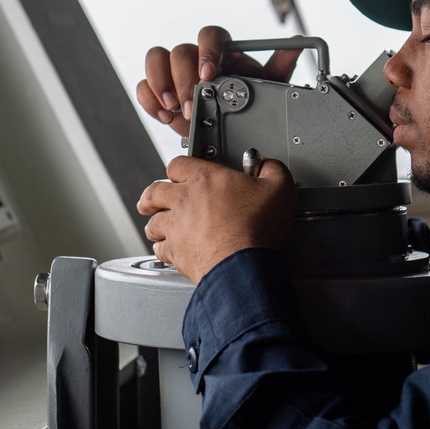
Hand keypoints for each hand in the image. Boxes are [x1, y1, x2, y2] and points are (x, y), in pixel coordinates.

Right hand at [136, 26, 301, 135]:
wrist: (227, 130)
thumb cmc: (246, 102)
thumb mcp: (267, 86)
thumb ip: (281, 65)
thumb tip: (297, 41)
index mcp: (221, 51)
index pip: (210, 35)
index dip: (207, 51)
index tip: (208, 75)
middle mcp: (195, 57)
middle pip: (180, 51)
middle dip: (184, 80)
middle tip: (193, 105)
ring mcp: (173, 72)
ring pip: (156, 58)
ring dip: (161, 83)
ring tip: (174, 108)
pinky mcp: (158, 90)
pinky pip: (143, 85)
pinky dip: (149, 99)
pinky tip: (164, 115)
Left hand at [136, 154, 296, 283]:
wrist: (243, 264)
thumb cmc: (257, 227)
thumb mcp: (279, 188)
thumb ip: (273, 170)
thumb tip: (268, 166)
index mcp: (205, 179)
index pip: (178, 164)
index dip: (178, 168)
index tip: (180, 173)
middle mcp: (184, 200)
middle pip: (154, 192)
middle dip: (151, 196)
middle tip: (150, 199)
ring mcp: (177, 227)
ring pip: (153, 221)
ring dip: (154, 223)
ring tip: (157, 224)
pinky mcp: (175, 251)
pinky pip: (159, 248)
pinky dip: (161, 248)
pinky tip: (166, 249)